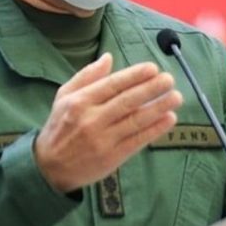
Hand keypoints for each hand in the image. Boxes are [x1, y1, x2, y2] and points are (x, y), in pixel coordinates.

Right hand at [34, 53, 183, 191]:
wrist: (50, 167)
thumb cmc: (59, 127)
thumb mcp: (64, 97)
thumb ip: (87, 76)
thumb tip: (108, 58)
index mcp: (80, 102)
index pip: (112, 85)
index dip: (134, 76)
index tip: (152, 68)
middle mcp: (91, 120)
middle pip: (127, 101)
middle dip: (151, 89)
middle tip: (169, 79)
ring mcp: (103, 140)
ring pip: (135, 121)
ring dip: (159, 108)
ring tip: (176, 97)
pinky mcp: (112, 157)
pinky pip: (138, 140)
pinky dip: (155, 129)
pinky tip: (169, 119)